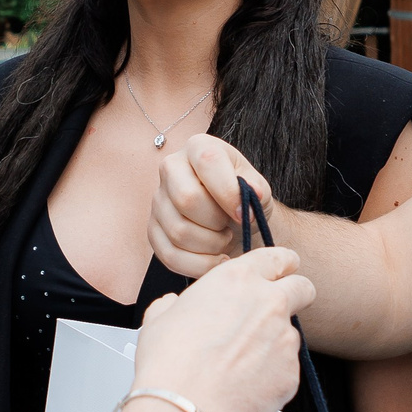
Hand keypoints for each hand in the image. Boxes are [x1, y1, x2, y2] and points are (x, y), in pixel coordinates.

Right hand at [130, 245, 316, 411]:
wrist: (185, 406)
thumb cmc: (171, 362)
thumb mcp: (160, 318)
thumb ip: (175, 305)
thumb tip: (171, 306)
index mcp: (238, 279)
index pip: (278, 258)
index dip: (282, 265)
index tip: (281, 272)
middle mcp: (269, 303)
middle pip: (303, 288)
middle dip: (297, 295)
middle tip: (278, 310)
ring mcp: (284, 338)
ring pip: (290, 334)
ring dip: (274, 343)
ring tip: (240, 364)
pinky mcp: (291, 373)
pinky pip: (286, 370)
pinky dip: (270, 376)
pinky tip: (243, 385)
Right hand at [150, 134, 272, 276]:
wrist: (233, 221)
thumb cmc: (243, 199)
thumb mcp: (258, 188)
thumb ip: (256, 188)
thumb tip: (253, 192)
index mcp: (199, 147)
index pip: (207, 162)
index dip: (228, 192)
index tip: (246, 214)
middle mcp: (171, 168)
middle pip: (186, 199)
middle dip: (217, 221)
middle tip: (230, 225)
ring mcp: (158, 200)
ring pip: (179, 231)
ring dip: (211, 245)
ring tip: (224, 238)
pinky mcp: (153, 230)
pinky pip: (170, 255)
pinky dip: (199, 265)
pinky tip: (215, 259)